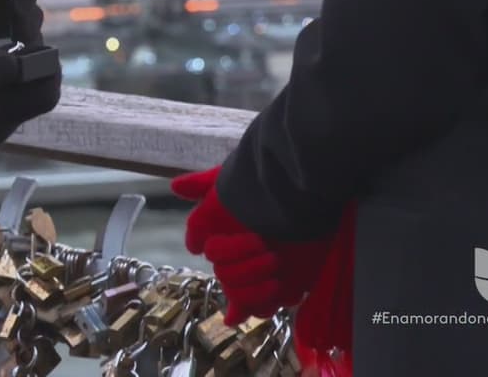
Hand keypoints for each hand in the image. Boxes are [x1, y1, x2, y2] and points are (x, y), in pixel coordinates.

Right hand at [0, 46, 60, 190]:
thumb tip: (18, 59)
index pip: (47, 90)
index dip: (48, 64)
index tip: (31, 44)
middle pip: (40, 98)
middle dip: (37, 72)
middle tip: (20, 50)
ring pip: (22, 105)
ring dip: (17, 83)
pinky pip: (3, 114)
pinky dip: (0, 95)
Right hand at [172, 167, 333, 323]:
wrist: (313, 200)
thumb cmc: (272, 186)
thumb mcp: (233, 179)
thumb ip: (202, 184)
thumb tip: (175, 187)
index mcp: (228, 232)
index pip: (208, 249)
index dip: (216, 248)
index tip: (217, 245)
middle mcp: (240, 254)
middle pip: (223, 273)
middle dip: (244, 266)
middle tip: (268, 252)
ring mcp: (258, 273)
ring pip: (237, 292)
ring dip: (252, 286)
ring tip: (275, 277)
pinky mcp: (279, 289)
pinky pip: (258, 308)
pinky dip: (260, 303)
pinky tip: (272, 291)